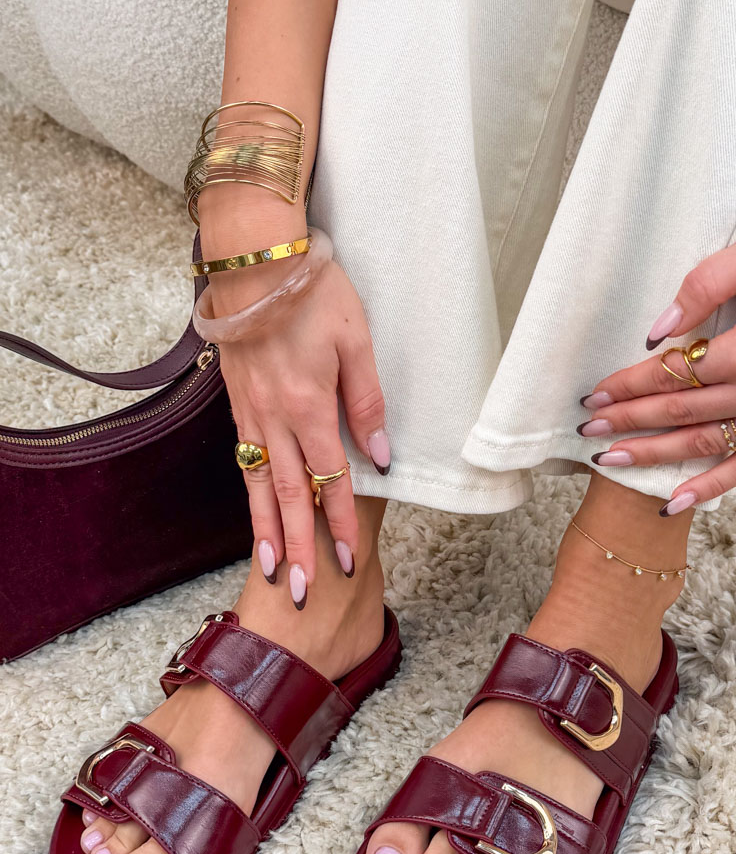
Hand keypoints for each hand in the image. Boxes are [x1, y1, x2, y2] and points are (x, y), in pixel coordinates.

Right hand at [203, 211, 388, 596]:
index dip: (339, 524)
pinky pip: (244, 460)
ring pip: (259, 486)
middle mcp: (274, 419)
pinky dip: (250, 495)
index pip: (330, 480)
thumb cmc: (312, 292)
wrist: (254, 260)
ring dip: (266, 531)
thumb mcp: (355, 341)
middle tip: (298, 594)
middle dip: (296, 547)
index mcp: (309, 406)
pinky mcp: (237, 403)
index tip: (346, 564)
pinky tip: (256, 516)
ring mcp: (250, 413)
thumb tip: (379, 457)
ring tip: (269, 571)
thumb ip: (368, 403)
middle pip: (289, 496)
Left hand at [579, 223, 735, 512]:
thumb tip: (657, 332)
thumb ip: (701, 287)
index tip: (596, 394)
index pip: (670, 374)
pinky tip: (673, 500)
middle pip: (679, 413)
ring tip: (611, 461)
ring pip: (704, 446)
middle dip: (628, 422)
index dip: (627, 385)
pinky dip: (709, 488)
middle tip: (589, 430)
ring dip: (654, 456)